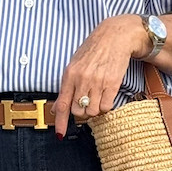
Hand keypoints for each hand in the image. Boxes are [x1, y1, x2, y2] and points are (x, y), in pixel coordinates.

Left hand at [54, 16, 149, 136]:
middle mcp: (82, 79)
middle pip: (78, 111)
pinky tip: (106, 95)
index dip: (60, 121)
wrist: (115, 36)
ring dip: (95, 109)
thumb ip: (66, 87)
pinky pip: (106, 106)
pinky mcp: (112, 83)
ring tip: (97, 96)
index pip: (62, 104)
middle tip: (86, 103)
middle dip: (81, 112)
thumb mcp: (74, 65)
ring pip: (93, 111)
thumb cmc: (93, 50)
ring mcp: (98, 82)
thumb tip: (56, 108)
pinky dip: (105, 106)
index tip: (60, 134)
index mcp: (69, 74)